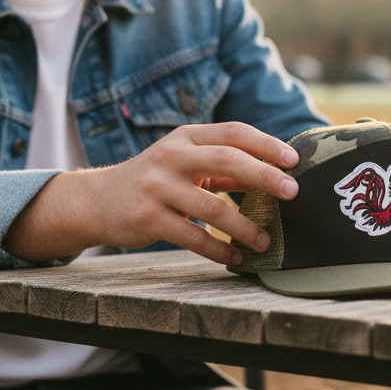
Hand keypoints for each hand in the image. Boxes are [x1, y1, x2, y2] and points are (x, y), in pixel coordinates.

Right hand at [4, 122, 298, 265]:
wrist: (97, 200)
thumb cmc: (153, 180)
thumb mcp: (184, 162)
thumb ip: (223, 167)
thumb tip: (274, 176)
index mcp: (186, 137)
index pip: (233, 132)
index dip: (266, 144)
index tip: (294, 160)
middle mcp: (171, 156)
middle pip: (227, 160)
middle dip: (264, 176)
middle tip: (292, 193)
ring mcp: (158, 187)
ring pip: (212, 206)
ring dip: (244, 226)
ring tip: (265, 240)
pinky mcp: (148, 218)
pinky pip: (192, 236)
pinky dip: (218, 249)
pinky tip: (234, 257)